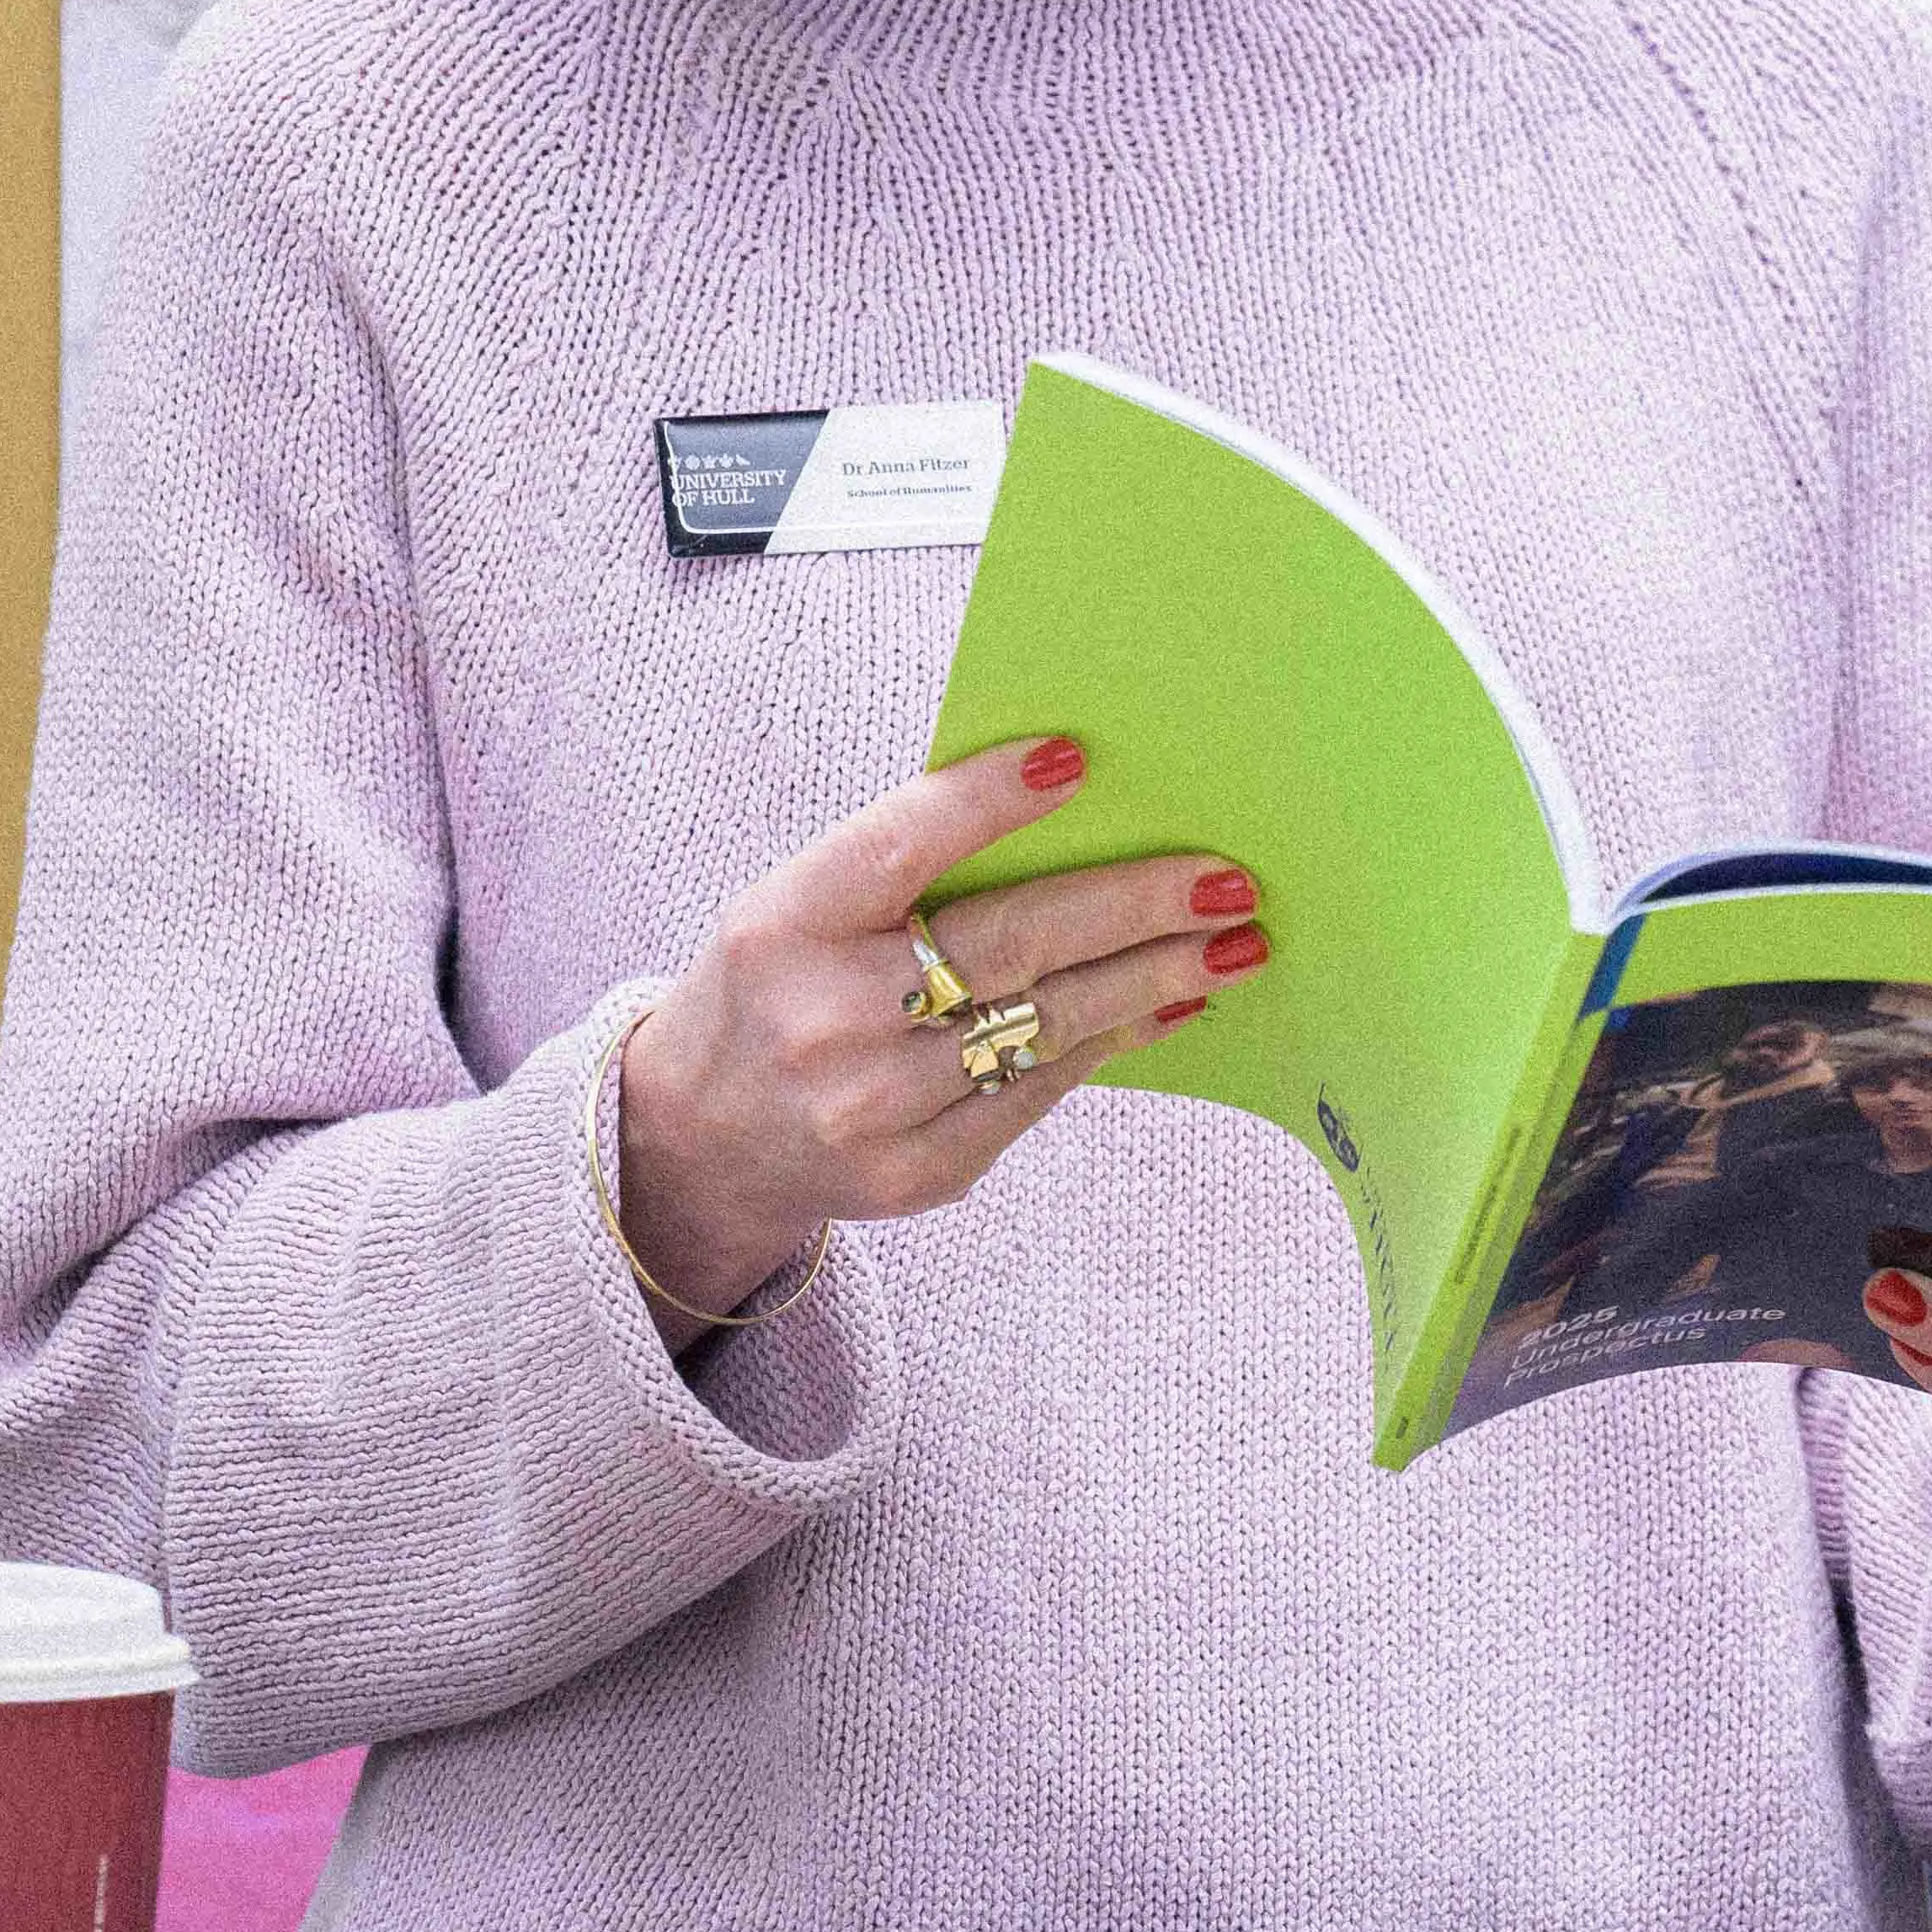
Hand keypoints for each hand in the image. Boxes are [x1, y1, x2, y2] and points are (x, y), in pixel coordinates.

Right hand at [609, 735, 1263, 1316]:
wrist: (695, 1140)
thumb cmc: (779, 984)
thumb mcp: (799, 906)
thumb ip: (906, 863)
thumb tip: (1068, 800)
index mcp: (786, 926)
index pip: (899, 846)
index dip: (987, 802)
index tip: (1076, 758)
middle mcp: (823, 1019)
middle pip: (1007, 945)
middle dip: (1133, 906)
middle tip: (1229, 880)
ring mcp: (870, 1108)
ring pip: (1043, 1026)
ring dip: (1154, 978)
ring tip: (1235, 942)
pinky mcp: (917, 1173)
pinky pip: (1038, 1092)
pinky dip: (1112, 1040)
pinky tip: (1173, 1002)